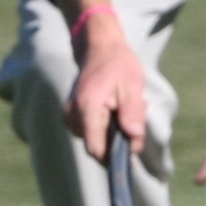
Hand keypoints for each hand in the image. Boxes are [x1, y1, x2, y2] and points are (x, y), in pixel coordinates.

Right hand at [62, 21, 149, 158]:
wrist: (98, 48)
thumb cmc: (117, 64)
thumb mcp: (132, 86)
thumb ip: (132, 113)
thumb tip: (134, 138)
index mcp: (87, 108)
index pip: (96, 149)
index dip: (114, 157)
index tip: (132, 154)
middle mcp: (73, 115)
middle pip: (98, 146)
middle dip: (119, 140)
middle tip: (136, 116)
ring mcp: (69, 116)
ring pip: (96, 140)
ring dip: (115, 132)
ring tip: (126, 108)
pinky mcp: (71, 117)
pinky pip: (91, 132)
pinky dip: (107, 126)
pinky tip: (115, 109)